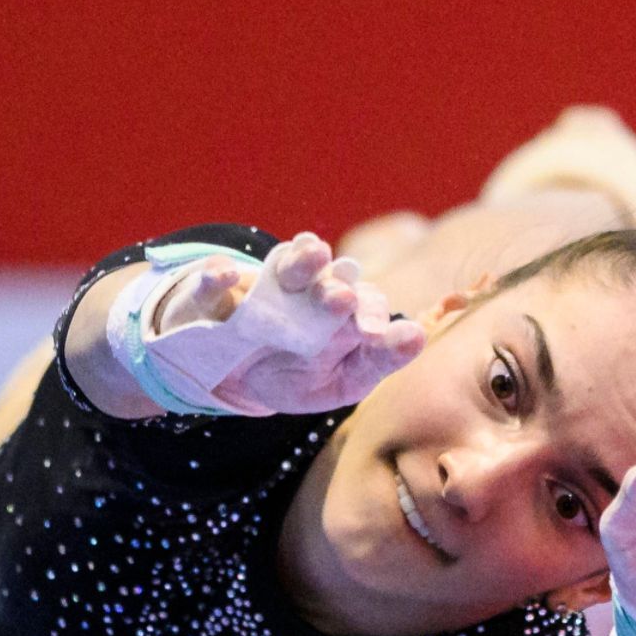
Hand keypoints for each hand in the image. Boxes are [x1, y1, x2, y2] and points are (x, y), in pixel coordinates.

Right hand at [151, 232, 424, 414]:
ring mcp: (264, 284)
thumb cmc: (301, 375)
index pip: (366, 303)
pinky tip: (226, 277)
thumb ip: (380, 360)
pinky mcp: (218, 288)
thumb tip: (418, 337)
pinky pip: (216, 277)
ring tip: (312, 256)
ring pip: (286, 263)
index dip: (371, 315)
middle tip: (341, 300)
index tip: (372, 336)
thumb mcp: (344, 380)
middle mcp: (310, 285)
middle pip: (330, 276)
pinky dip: (218, 275)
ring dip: (300, 260)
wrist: (236, 377)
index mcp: (345, 307)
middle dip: (335, 286)